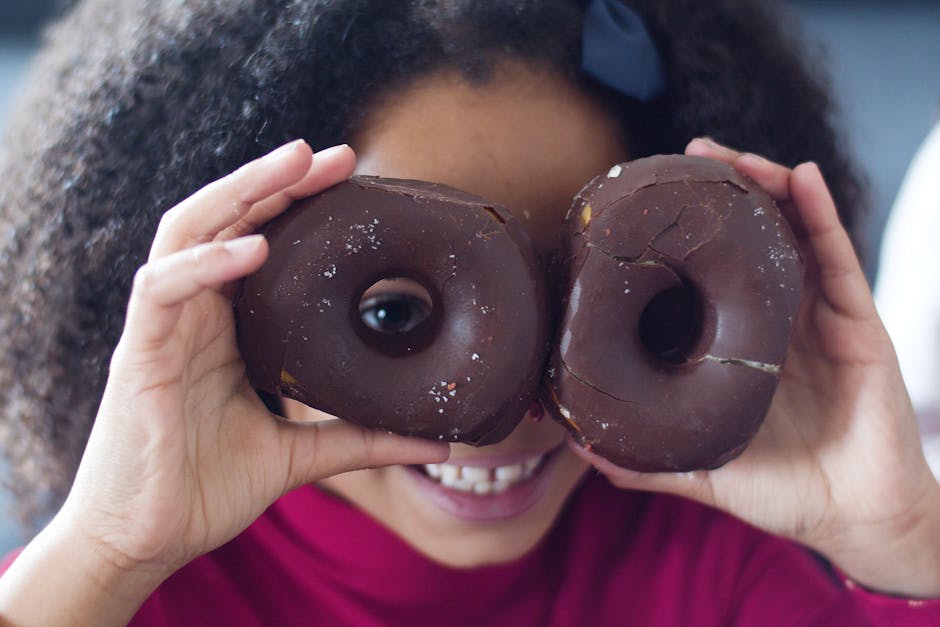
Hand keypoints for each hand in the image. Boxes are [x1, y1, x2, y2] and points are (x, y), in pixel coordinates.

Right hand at [56, 141, 448, 579]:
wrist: (147, 542)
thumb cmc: (208, 490)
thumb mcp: (304, 456)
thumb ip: (367, 441)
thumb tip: (444, 442)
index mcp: (229, 329)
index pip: (258, 243)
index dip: (299, 206)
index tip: (355, 179)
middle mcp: (195, 315)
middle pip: (227, 220)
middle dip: (277, 181)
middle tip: (335, 153)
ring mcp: (163, 329)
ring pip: (188, 231)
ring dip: (241, 192)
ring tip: (294, 165)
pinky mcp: (138, 355)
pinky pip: (161, 289)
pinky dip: (205, 263)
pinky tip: (253, 248)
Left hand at [570, 137, 939, 596]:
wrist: (855, 520)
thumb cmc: (783, 492)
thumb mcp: (702, 471)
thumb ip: (646, 462)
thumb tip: (579, 446)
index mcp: (740, 347)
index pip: (711, 279)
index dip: (685, 242)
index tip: (648, 208)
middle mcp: (778, 322)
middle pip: (751, 242)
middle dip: (723, 195)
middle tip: (686, 157)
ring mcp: (818, 317)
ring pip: (791, 234)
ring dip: (764, 187)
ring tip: (729, 156)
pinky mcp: (857, 323)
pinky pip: (838, 257)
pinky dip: (820, 212)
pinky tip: (799, 175)